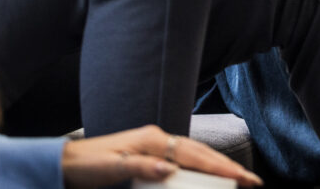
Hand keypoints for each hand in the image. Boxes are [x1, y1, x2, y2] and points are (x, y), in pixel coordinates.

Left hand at [61, 125, 260, 186]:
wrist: (66, 163)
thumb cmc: (87, 166)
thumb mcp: (112, 168)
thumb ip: (142, 167)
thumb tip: (170, 168)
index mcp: (151, 139)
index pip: (194, 154)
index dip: (219, 167)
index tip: (242, 178)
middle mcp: (157, 138)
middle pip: (200, 152)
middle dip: (227, 166)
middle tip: (252, 181)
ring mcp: (155, 145)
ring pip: (194, 155)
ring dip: (217, 166)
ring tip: (238, 178)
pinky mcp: (150, 155)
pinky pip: (183, 161)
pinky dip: (200, 167)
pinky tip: (207, 175)